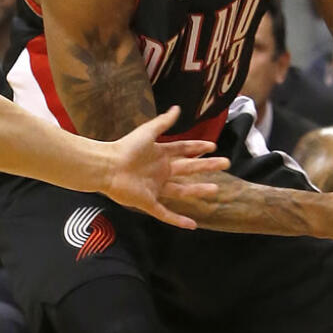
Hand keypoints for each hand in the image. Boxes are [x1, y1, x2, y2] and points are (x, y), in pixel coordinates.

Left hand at [102, 107, 229, 228]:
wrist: (107, 166)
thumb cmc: (126, 148)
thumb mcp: (147, 132)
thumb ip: (163, 122)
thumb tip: (177, 108)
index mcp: (159, 154)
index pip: (183, 150)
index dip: (197, 148)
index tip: (212, 146)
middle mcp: (160, 171)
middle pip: (188, 169)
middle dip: (206, 166)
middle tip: (225, 163)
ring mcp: (155, 187)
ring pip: (182, 191)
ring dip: (199, 191)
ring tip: (216, 190)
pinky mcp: (148, 202)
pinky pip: (165, 213)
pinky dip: (178, 220)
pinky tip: (192, 224)